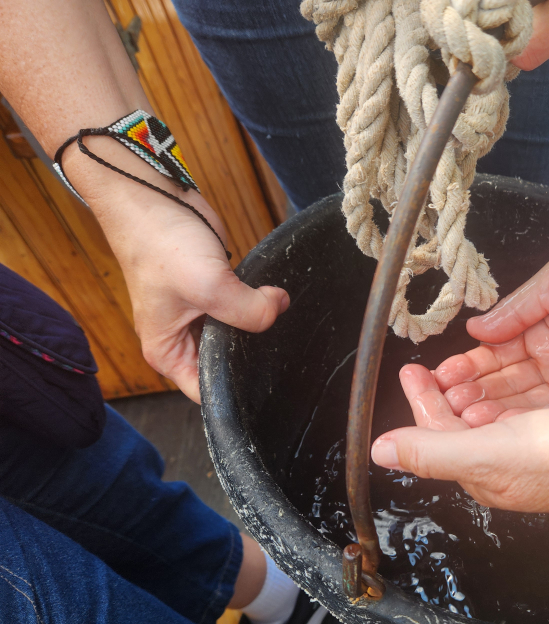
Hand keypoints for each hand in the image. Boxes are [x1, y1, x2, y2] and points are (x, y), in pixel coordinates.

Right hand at [67, 144, 288, 402]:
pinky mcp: (217, 292)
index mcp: (168, 353)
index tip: (269, 384)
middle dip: (253, 356)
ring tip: (282, 324)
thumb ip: (248, 310)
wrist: (153, 196)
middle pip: (227, 365)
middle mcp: (182, 340)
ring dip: (259, 328)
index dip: (237, 392)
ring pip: (240, 336)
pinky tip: (277, 302)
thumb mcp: (208, 285)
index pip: (206, 392)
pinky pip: (245, 310)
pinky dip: (259, 306)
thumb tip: (279, 309)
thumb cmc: (159, 243)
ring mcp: (201, 315)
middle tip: (287, 352)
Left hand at [371, 364, 548, 535]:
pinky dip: (507, 391)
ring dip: (472, 391)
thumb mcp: (490, 452)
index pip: (436, 436)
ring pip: (491, 417)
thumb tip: (378, 453)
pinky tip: (511, 375)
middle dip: (441, 395)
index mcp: (482, 473)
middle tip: (428, 363)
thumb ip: (433, 449)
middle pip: (460, 427)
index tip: (411, 369)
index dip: (420, 402)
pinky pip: (522, 409)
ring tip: (461, 365)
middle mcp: (504, 464)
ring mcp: (534, 449)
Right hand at [431, 240, 548, 424]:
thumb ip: (517, 308)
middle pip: (505, 382)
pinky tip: (497, 428)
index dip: (470, 364)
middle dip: (472, 392)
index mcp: (541, 327)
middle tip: (442, 403)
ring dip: (492, 411)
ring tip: (459, 418)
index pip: (496, 351)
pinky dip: (527, 423)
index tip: (442, 376)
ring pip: (524, 404)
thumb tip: (477, 329)